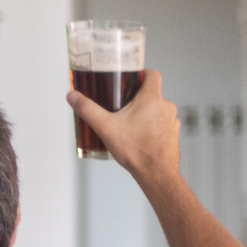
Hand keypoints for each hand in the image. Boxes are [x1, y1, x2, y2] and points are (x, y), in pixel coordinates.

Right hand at [67, 68, 179, 182]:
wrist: (157, 174)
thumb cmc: (136, 150)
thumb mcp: (105, 127)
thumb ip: (87, 109)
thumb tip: (73, 96)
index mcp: (152, 98)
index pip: (152, 74)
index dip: (141, 73)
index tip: (130, 77)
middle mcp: (166, 106)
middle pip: (152, 92)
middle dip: (136, 97)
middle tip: (121, 104)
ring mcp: (172, 121)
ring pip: (157, 109)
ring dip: (145, 113)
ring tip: (128, 123)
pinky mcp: (173, 134)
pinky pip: (162, 124)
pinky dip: (152, 126)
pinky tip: (139, 136)